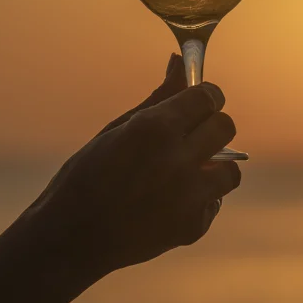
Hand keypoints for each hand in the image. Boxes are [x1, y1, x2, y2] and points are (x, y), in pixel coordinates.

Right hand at [25, 54, 240, 275]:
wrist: (71, 240)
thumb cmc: (86, 177)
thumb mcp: (117, 130)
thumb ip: (158, 99)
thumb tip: (178, 63)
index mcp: (154, 129)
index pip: (208, 97)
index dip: (205, 97)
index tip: (199, 102)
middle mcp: (178, 160)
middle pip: (226, 127)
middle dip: (211, 126)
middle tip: (191, 136)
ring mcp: (189, 197)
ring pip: (231, 170)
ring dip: (213, 167)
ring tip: (184, 173)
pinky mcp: (194, 227)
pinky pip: (214, 203)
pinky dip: (199, 202)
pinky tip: (169, 203)